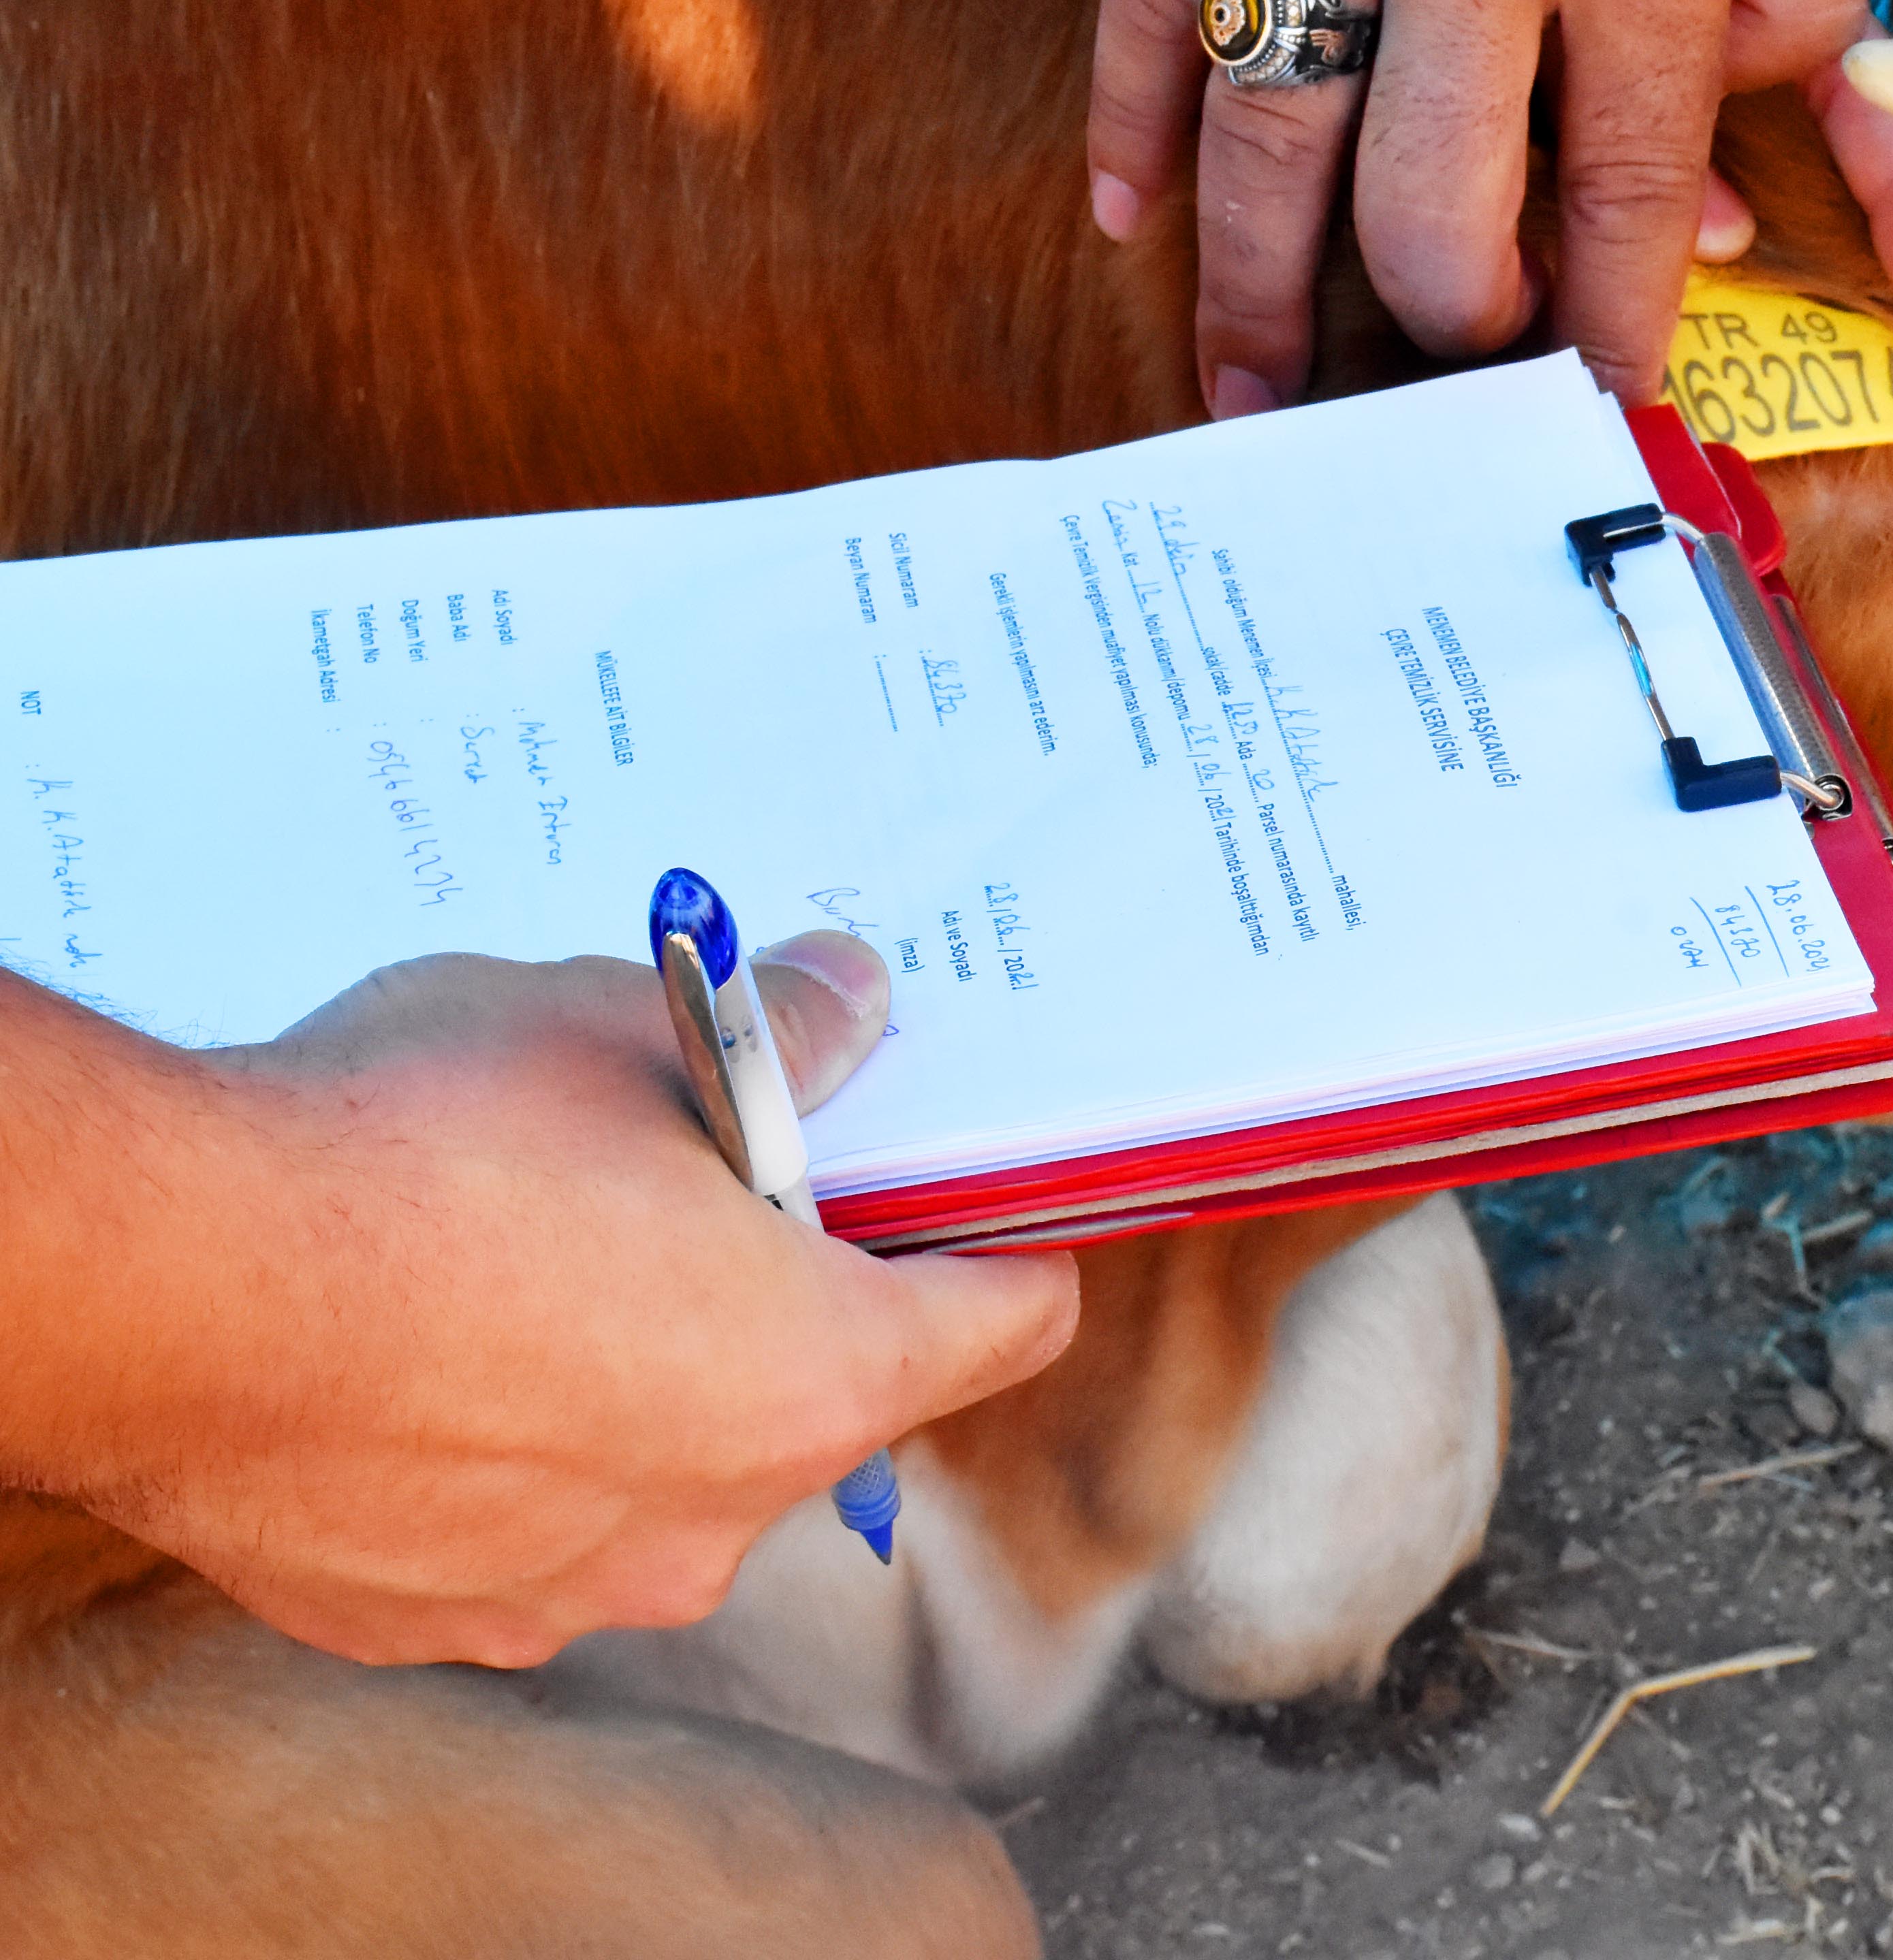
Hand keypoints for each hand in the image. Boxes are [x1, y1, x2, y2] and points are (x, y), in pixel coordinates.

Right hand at [50, 935, 1071, 1667]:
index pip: (1008, 1321)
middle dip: (786, 1291)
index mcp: (817, 1376)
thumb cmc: (414, 1148)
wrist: (162, 1284)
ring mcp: (570, 1590)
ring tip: (535, 1258)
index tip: (957, 1181)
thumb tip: (847, 998)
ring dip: (640, 1373)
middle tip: (702, 1184)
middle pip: (828, 1391)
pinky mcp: (434, 1615)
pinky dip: (506, 1448)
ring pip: (670, 1464)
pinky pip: (524, 1523)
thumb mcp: (628, 1028)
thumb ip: (773, 1035)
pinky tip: (427, 1352)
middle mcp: (718, 1520)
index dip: (997, 1234)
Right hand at [1085, 0, 1892, 411]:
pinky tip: (1142, 227)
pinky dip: (1134, 130)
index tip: (1608, 412)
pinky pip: (1146, 5)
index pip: (1622, 191)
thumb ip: (1846, 39)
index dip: (1611, 328)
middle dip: (1450, 332)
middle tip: (1456, 391)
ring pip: (1271, 138)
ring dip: (1263, 298)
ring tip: (1259, 405)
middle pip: (1435, 204)